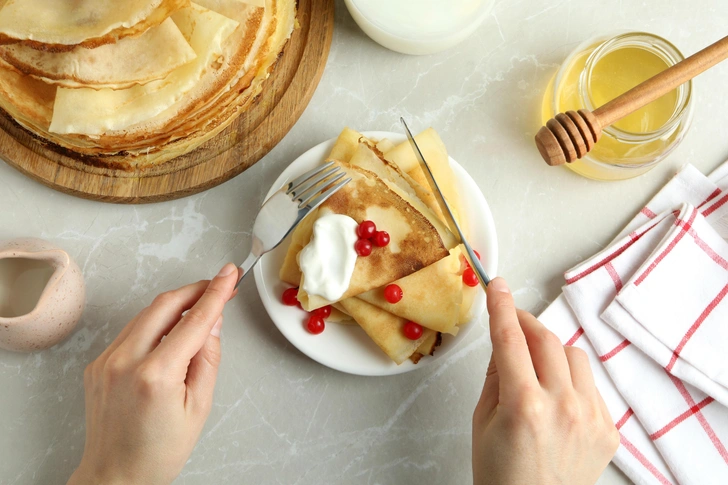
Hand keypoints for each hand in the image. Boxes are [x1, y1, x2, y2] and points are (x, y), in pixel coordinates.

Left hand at [68, 263, 240, 484]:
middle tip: (217, 285)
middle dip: (194, 289)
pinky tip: (169, 332)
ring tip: (198, 310)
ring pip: (146, 314)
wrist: (115, 476)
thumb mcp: (199, 406)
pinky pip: (131, 331)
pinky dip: (154, 323)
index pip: (193, 321)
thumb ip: (207, 358)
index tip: (229, 274)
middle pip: (164, 305)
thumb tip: (212, 322)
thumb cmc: (158, 451)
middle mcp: (125, 361)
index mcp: (155, 375)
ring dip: (174, 305)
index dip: (215, 293)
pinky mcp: (97, 363)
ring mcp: (106, 360)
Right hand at [472, 277, 618, 484]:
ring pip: (574, 355)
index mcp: (524, 406)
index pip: (511, 340)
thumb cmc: (501, 475)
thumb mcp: (483, 422)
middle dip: (526, 323)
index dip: (502, 307)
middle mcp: (563, 407)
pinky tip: (555, 397)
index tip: (497, 286)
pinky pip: (590, 384)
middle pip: (547, 340)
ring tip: (534, 368)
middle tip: (512, 321)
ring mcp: (591, 418)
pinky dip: (570, 380)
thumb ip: (495, 376)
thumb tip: (503, 341)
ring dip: (551, 351)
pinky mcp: (609, 428)